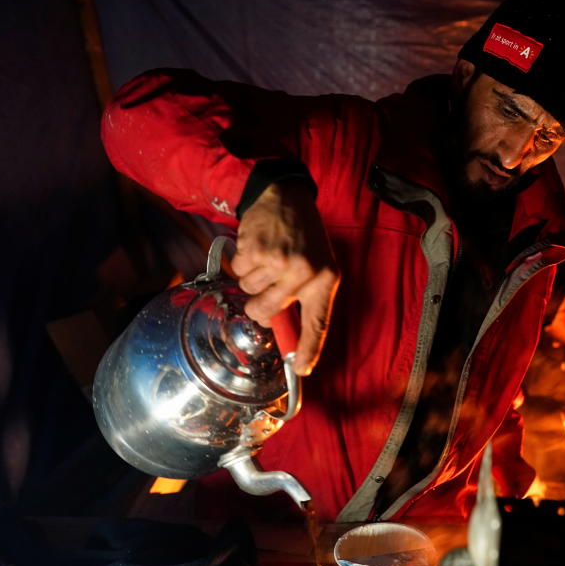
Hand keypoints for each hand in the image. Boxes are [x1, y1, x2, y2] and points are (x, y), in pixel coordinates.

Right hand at [232, 182, 339, 375]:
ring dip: (251, 279)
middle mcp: (304, 272)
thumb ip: (305, 297)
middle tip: (264, 288)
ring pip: (249, 291)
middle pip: (266, 312)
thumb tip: (284, 334)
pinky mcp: (256, 249)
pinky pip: (238, 272)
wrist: (285, 196)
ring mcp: (279, 261)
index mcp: (326, 279)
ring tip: (267, 258)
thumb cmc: (303, 236)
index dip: (309, 348)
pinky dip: (242, 262)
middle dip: (257, 306)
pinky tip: (257, 246)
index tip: (301, 369)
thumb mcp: (317, 265)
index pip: (318, 322)